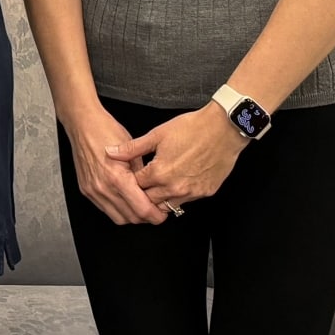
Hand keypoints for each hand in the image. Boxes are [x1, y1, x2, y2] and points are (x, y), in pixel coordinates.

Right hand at [63, 102, 164, 225]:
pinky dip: (118, 209)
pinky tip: (125, 200)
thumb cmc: (107, 131)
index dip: (156, 216)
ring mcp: (93, 191)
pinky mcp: (86, 190)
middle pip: (131, 218)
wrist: (83, 125)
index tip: (163, 214)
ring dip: (131, 216)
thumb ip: (143, 175)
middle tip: (155, 211)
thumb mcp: (134, 151)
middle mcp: (103, 188)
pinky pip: (105, 209)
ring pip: (118, 218)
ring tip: (141, 206)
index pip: (142, 209)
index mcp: (117, 178)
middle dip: (146, 218)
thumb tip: (153, 191)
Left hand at [111, 103, 247, 213]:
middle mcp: (174, 187)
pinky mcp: (205, 193)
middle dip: (142, 195)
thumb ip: (132, 148)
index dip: (130, 182)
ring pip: (167, 206)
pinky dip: (178, 197)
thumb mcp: (158, 134)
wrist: (224, 128)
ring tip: (156, 188)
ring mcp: (191, 192)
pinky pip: (186, 202)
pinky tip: (176, 185)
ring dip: (160, 199)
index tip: (128, 178)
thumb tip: (110, 152)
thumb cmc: (192, 128)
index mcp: (159, 172)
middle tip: (140, 186)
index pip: (135, 187)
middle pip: (148, 201)